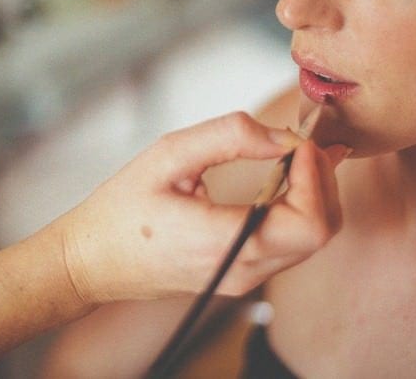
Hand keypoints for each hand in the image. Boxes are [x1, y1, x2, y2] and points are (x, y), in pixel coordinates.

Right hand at [58, 112, 347, 303]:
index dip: (317, 176)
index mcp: (224, 241)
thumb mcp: (168, 155)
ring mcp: (244, 279)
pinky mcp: (241, 276)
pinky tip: (286, 178)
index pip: (308, 222)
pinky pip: (290, 246)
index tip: (301, 141)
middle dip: (324, 180)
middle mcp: (243, 270)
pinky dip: (300, 209)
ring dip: (314, 194)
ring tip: (296, 154)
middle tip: (306, 142)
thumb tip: (283, 136)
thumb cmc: (121, 209)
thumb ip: (229, 136)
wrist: (92, 262)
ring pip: (311, 241)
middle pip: (321, 232)